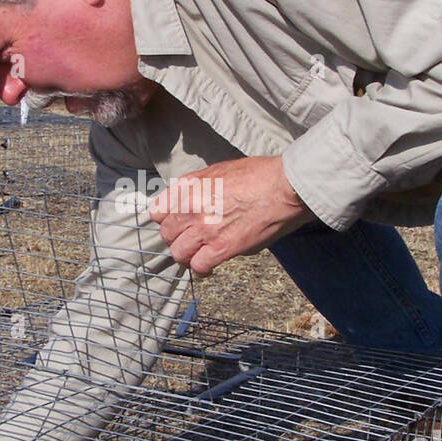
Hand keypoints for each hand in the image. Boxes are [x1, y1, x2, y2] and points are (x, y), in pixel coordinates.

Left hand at [147, 155, 310, 275]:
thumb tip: (191, 203)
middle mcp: (191, 207)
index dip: (167, 220)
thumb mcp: (219, 170)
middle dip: (178, 239)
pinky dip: (203, 269)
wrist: (284, 187)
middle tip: (192, 242)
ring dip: (188, 256)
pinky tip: (211, 266)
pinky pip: (199, 266)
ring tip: (200, 255)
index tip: (178, 224)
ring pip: (179, 253)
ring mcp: (204, 229)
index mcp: (188, 187)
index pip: (157, 212)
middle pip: (167, 235)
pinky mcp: (222, 247)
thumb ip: (199, 187)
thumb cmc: (259, 175)